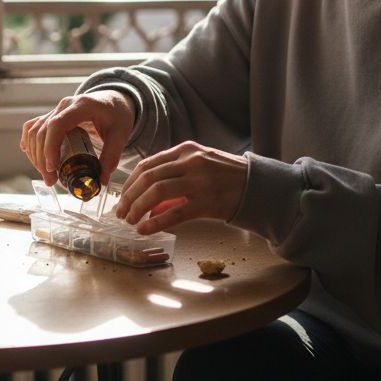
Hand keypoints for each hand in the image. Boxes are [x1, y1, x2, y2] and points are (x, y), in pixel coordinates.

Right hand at [19, 90, 135, 185]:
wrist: (113, 100)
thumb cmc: (117, 114)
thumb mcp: (121, 134)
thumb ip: (111, 156)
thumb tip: (100, 181)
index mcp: (82, 106)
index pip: (58, 124)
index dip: (51, 146)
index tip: (53, 168)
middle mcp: (64, 105)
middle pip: (43, 131)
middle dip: (42, 159)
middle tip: (51, 180)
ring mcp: (55, 109)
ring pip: (34, 131)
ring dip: (35, 155)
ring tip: (47, 175)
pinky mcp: (51, 116)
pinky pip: (32, 128)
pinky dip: (30, 143)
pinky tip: (33, 158)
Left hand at [112, 141, 247, 234]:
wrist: (260, 186)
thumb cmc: (226, 178)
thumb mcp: (198, 169)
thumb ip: (173, 181)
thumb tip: (147, 204)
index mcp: (186, 151)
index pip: (148, 164)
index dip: (130, 182)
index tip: (122, 197)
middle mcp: (191, 162)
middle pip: (148, 177)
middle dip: (129, 196)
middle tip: (121, 212)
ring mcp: (200, 181)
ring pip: (157, 192)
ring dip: (138, 207)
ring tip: (130, 221)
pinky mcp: (209, 202)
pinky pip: (175, 213)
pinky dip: (156, 222)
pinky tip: (145, 229)